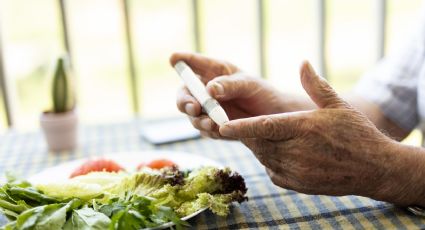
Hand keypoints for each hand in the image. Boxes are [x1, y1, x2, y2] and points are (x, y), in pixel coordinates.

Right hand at [171, 52, 286, 138]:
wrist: (273, 118)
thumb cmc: (261, 93)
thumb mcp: (248, 84)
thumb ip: (229, 85)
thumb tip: (210, 89)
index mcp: (214, 71)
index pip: (194, 63)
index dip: (182, 60)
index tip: (174, 58)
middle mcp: (206, 89)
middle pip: (184, 94)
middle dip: (185, 101)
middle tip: (194, 107)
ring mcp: (207, 109)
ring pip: (192, 115)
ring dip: (198, 119)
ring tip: (211, 123)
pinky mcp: (212, 126)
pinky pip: (204, 129)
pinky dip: (209, 130)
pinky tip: (219, 131)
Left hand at [219, 61, 419, 203]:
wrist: (375, 169)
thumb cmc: (357, 134)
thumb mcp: (338, 105)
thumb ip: (315, 86)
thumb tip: (303, 62)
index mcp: (303, 128)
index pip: (264, 127)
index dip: (241, 126)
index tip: (221, 125)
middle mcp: (296, 152)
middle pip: (258, 141)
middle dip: (245, 132)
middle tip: (237, 121)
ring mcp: (295, 171)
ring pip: (263, 156)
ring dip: (257, 145)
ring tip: (262, 134)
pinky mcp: (295, 184)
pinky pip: (271, 170)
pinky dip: (269, 160)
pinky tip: (279, 151)